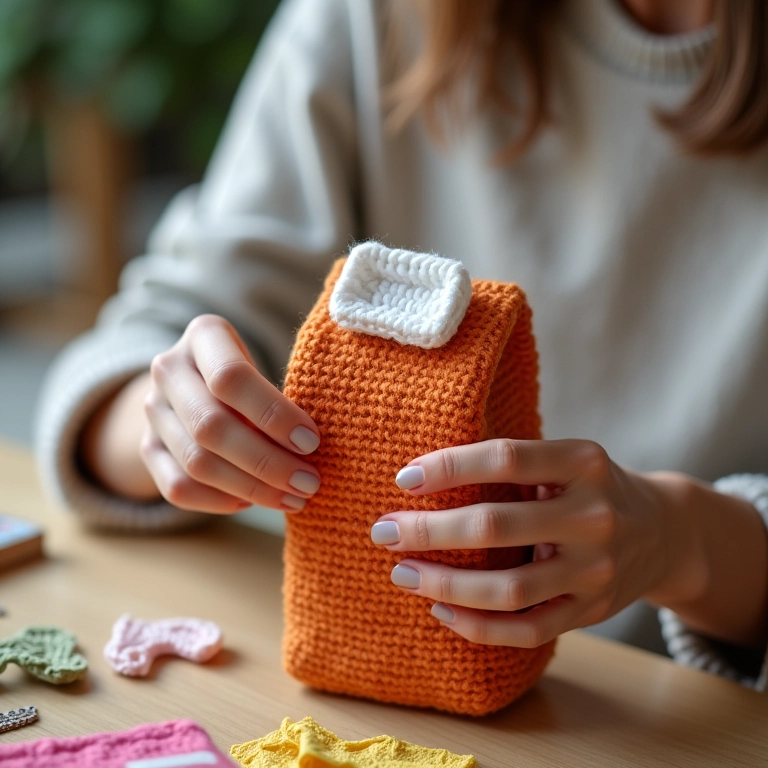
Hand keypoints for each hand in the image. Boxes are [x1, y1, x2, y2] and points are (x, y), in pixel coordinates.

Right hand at [142, 314, 320, 513]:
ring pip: (196, 462)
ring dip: (251, 488)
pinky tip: (252, 501)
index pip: (230, 377)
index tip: (311, 442)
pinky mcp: (147, 447)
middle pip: (212, 426)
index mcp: (203, 335)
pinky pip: (178, 487)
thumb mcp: (265, 365)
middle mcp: (169, 369)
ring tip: (292, 498)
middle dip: (268, 462)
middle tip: (309, 483)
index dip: (273, 414)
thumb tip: (311, 448)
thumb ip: (281, 396)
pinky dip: (219, 501)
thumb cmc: (251, 375)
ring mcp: (153, 410)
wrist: (195, 381)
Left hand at [370, 439, 682, 647]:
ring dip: (443, 584)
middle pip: (496, 526)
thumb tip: (423, 478)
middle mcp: (594, 516)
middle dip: (428, 531)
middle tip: (383, 531)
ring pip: (507, 589)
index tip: (404, 478)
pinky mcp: (591, 611)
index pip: (506, 458)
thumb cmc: (591, 487)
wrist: (664, 531)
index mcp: (584, 462)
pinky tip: (440, 609)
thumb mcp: (567, 459)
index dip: (451, 467)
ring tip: (401, 573)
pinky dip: (477, 626)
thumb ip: (514, 466)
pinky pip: (527, 629)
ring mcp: (595, 570)